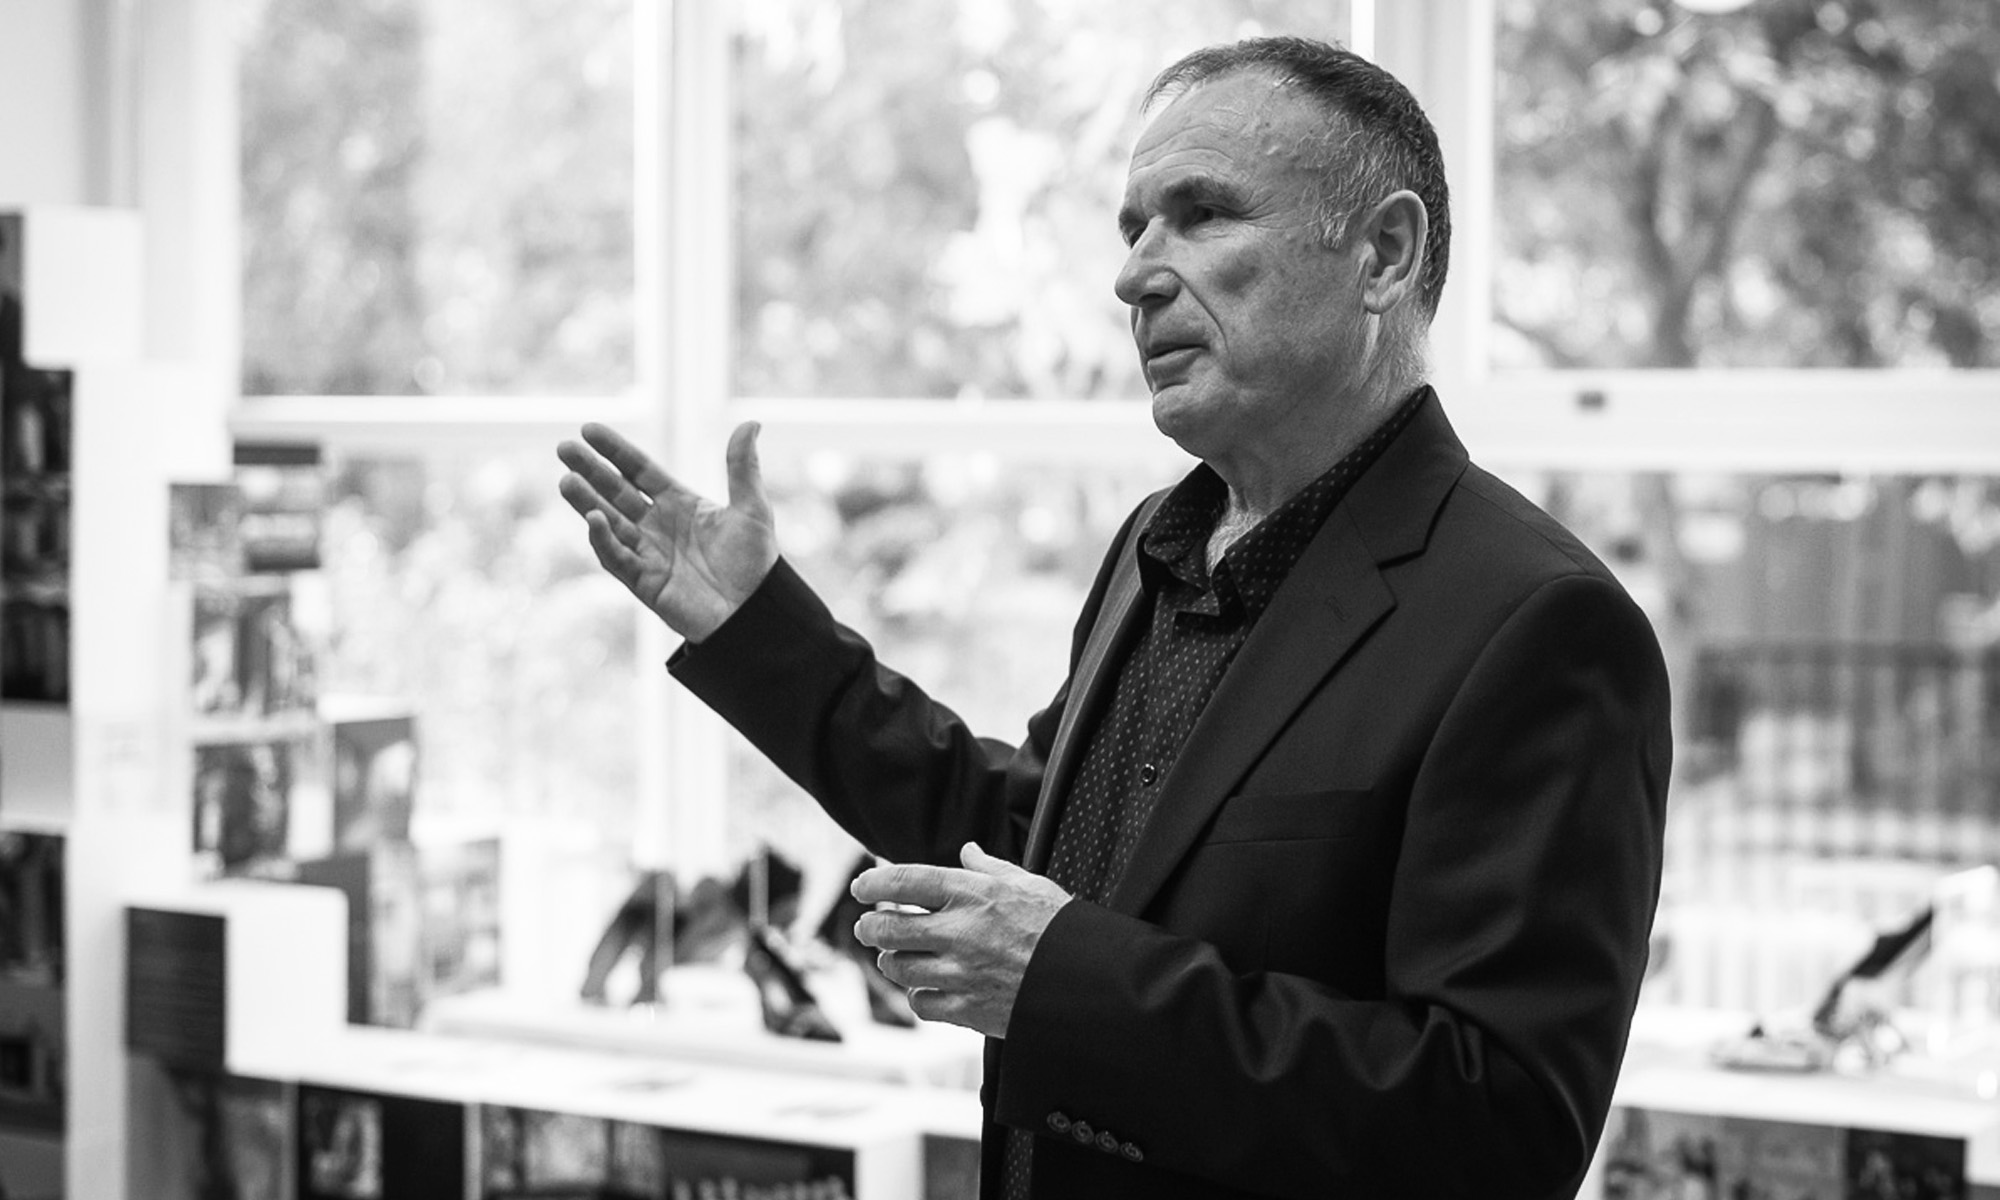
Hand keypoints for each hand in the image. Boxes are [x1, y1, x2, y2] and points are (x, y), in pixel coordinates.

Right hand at [556, 421, 777, 641]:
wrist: (755, 613)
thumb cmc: (755, 563)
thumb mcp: (752, 509)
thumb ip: (743, 467)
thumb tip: (752, 422)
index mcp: (679, 503)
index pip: (639, 470)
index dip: (615, 451)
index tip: (588, 429)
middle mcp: (657, 525)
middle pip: (616, 491)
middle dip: (590, 471)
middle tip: (563, 448)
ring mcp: (648, 553)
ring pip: (609, 522)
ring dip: (586, 502)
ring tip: (566, 480)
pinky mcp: (645, 581)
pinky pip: (618, 558)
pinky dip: (604, 539)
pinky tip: (594, 518)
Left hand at [851, 843, 1071, 1038]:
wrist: (1086, 981)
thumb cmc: (1060, 928)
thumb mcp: (1028, 884)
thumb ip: (989, 867)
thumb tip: (967, 851)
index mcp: (972, 893)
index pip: (904, 881)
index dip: (873, 883)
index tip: (859, 887)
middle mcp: (960, 931)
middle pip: (888, 928)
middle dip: (870, 927)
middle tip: (867, 927)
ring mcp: (960, 973)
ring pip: (898, 967)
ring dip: (891, 960)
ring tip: (896, 956)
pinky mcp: (967, 1009)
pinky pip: (921, 1003)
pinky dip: (919, 994)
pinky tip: (927, 986)